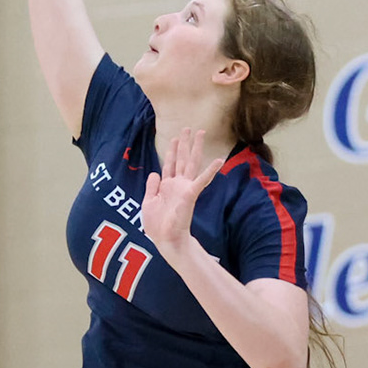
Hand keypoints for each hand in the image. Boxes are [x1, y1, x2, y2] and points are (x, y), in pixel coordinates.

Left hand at [141, 127, 224, 253]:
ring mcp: (185, 188)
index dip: (171, 151)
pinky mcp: (190, 194)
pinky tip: (219, 159)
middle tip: (188, 128)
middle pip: (182, 158)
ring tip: (200, 132)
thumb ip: (151, 187)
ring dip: (195, 148)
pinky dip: (211, 170)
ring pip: (191, 163)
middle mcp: (177, 184)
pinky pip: (202, 180)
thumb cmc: (157, 225)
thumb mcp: (148, 202)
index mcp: (166, 186)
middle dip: (184, 143)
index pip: (170, 164)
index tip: (175, 138)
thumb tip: (154, 172)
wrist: (166, 240)